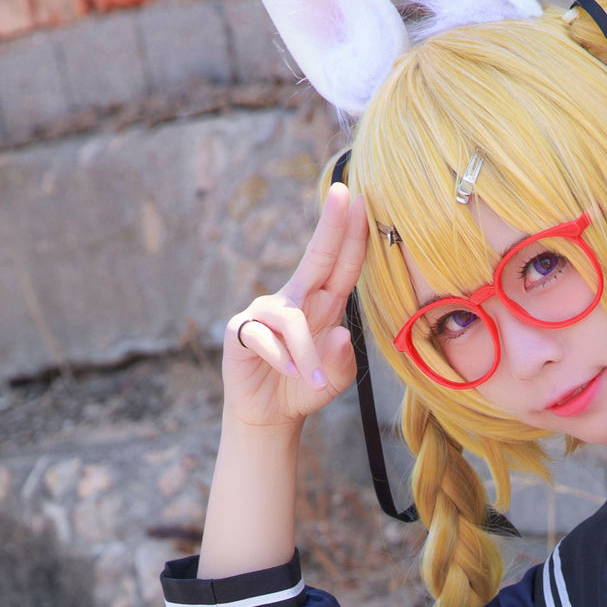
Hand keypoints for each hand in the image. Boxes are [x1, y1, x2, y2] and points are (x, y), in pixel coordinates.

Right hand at [221, 182, 369, 432]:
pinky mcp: (242, 331)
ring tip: (312, 380)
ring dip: (306, 354)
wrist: (269, 413)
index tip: (364, 201)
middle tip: (344, 193)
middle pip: (317, 257)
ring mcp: (266, 312)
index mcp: (323, 304)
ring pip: (291, 320)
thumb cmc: (304, 387)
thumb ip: (342, 361)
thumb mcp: (334, 379)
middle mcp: (296, 299)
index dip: (352, 236)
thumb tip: (341, 334)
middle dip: (331, 225)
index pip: (342, 265)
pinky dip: (282, 359)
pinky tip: (289, 373)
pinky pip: (265, 339)